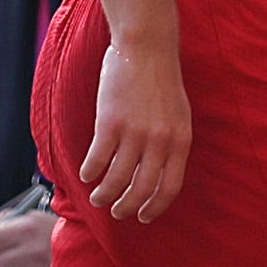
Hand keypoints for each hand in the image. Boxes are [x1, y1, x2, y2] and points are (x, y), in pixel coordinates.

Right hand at [82, 35, 188, 221]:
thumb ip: (171, 143)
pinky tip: (86, 175)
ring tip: (97, 198)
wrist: (146, 49)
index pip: (170, 187)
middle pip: (142, 189)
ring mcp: (135, 133)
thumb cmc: (161, 82)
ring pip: (117, 179)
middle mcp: (160, 141)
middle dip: (127, 206)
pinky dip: (90, 172)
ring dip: (104, 194)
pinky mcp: (110, 123)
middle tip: (116, 212)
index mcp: (180, 140)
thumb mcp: (178, 115)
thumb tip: (158, 174)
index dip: (155, 207)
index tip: (143, 217)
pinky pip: (98, 159)